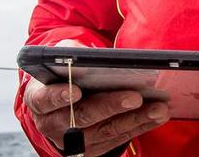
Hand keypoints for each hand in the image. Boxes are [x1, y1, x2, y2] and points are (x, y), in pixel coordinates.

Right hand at [22, 41, 169, 156]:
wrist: (65, 99)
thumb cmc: (65, 73)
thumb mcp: (61, 58)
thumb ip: (69, 52)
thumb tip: (83, 52)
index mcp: (40, 99)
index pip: (44, 99)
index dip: (58, 96)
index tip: (75, 90)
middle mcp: (53, 123)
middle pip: (83, 117)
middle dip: (110, 106)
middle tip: (134, 96)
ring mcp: (73, 141)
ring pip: (106, 131)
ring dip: (135, 119)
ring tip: (159, 108)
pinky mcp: (92, 149)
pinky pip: (118, 139)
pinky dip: (140, 127)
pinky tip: (157, 115)